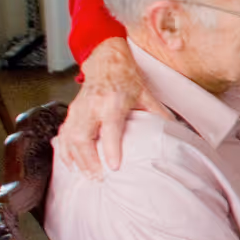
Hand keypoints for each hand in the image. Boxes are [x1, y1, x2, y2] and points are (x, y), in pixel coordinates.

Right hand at [59, 37, 169, 176]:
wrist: (106, 61)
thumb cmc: (125, 78)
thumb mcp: (146, 94)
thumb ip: (158, 114)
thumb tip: (175, 131)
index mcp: (113, 101)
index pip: (110, 128)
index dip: (111, 149)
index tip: (114, 167)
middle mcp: (92, 105)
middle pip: (83, 136)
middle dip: (88, 160)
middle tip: (98, 177)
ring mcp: (78, 109)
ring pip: (69, 138)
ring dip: (76, 160)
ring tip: (86, 176)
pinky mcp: (71, 112)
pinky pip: (63, 135)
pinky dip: (65, 151)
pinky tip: (70, 164)